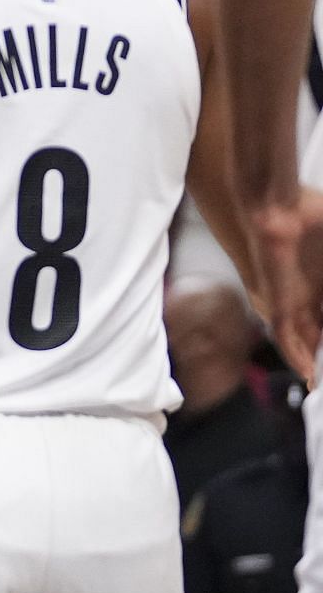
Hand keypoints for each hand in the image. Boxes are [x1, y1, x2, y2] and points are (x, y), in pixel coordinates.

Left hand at [245, 193, 322, 381]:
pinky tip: (306, 373)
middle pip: (317, 333)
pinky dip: (296, 354)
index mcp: (319, 281)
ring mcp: (288, 299)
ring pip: (302, 340)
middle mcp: (304, 294)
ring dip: (312, 361)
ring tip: (317, 384)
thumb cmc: (313, 215)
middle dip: (322, 353)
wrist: (275, 207)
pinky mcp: (275, 301)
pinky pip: (284, 334)